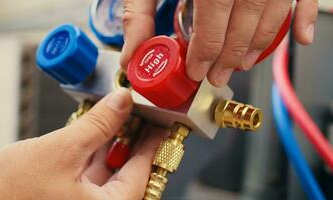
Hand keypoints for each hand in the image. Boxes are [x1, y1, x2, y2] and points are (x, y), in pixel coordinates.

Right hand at [0, 88, 166, 199]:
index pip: (142, 172)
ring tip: (123, 116)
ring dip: (115, 141)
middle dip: (134, 139)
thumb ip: (97, 125)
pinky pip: (93, 171)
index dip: (153, 142)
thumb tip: (122, 102)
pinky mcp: (70, 195)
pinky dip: (97, 149)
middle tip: (143, 114)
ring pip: (111, 169)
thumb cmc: (8, 194)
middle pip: (129, 170)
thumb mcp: (62, 150)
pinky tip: (99, 130)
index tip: (163, 122)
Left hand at [120, 0, 317, 86]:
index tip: (197, 71)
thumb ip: (139, 12)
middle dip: (229, 58)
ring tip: (242, 64)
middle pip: (244, 25)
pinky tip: (301, 39)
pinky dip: (306, 17)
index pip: (212, 25)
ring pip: (273, 15)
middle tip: (218, 76)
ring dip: (259, 45)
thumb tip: (133, 54)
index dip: (205, 54)